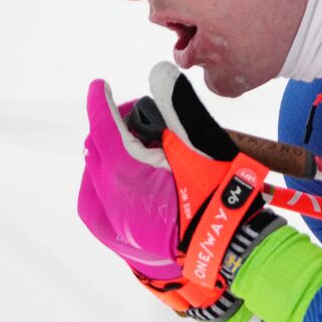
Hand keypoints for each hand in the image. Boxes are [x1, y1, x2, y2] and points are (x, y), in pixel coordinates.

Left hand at [77, 62, 283, 317]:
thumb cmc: (217, 195)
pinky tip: (131, 179)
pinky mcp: (118, 237)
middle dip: (114, 128)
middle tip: (145, 121)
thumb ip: (178, 107)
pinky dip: (109, 182)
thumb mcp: (202, 145)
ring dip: (111, 156)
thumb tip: (159, 73)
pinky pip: (99, 201)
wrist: (225, 248)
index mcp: (124, 172)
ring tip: (143, 151)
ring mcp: (110, 222)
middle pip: (98, 149)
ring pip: (96, 176)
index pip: (103, 127)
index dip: (101, 102)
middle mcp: (108, 197)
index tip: (100, 85)